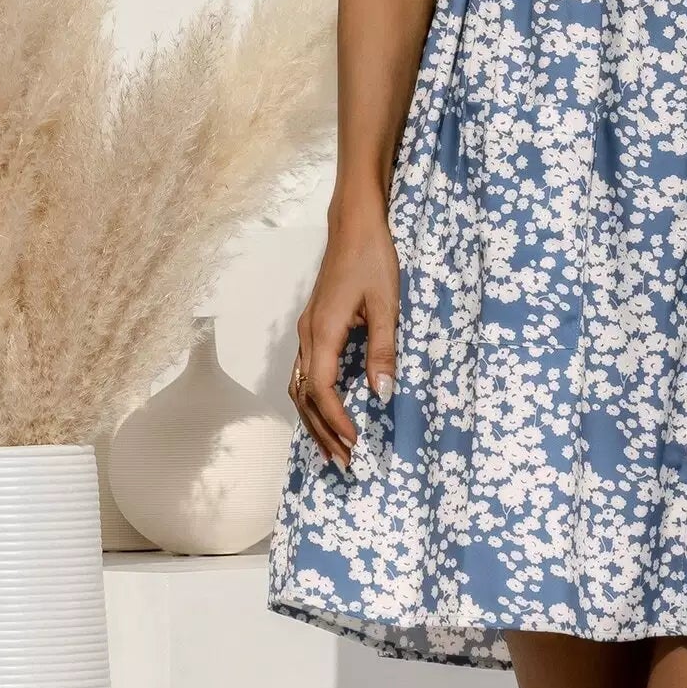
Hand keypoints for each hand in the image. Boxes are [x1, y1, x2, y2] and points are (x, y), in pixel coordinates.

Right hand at [288, 196, 400, 469]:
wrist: (354, 224)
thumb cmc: (373, 259)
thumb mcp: (386, 304)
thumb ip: (383, 349)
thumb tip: (382, 393)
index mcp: (322, 332)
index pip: (323, 390)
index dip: (337, 421)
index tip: (356, 443)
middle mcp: (307, 336)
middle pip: (304, 397)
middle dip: (322, 432)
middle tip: (344, 463)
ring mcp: (306, 332)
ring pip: (300, 387)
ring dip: (314, 421)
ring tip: (333, 449)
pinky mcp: (312, 327)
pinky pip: (304, 374)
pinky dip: (313, 400)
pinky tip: (327, 413)